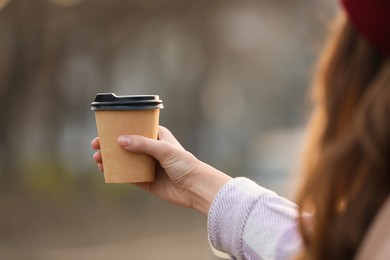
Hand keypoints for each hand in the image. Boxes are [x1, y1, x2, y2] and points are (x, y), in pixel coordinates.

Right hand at [91, 126, 231, 214]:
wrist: (195, 187)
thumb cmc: (184, 164)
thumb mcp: (164, 150)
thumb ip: (143, 144)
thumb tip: (119, 141)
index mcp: (157, 136)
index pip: (134, 129)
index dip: (118, 129)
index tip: (103, 132)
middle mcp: (150, 149)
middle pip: (126, 145)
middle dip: (109, 145)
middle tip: (95, 147)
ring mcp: (147, 165)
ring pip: (124, 160)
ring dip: (110, 159)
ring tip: (97, 160)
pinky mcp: (145, 180)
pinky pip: (127, 175)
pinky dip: (116, 173)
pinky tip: (106, 171)